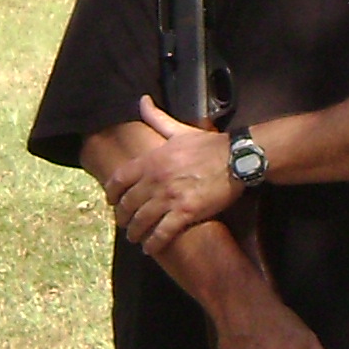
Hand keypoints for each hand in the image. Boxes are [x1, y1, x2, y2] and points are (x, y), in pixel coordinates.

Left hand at [112, 96, 243, 254]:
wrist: (237, 159)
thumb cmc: (209, 145)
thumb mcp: (179, 130)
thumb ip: (157, 118)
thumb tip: (142, 101)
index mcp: (152, 159)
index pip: (119, 180)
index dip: (111, 194)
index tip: (111, 202)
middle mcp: (156, 179)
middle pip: (128, 204)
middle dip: (123, 217)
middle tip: (125, 223)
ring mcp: (170, 197)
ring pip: (142, 221)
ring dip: (135, 233)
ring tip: (136, 238)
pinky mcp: (186, 212)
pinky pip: (162, 233)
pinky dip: (153, 243)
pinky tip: (150, 247)